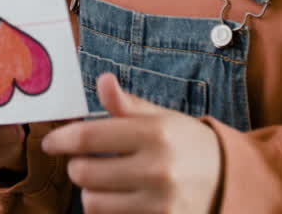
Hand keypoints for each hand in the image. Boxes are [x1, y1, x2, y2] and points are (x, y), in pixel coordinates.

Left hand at [41, 73, 220, 213]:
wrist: (231, 181)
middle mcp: (157, 169)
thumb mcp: (162, 118)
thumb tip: (102, 81)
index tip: (50, 142)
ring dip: (91, 192)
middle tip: (86, 161)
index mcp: (154, 134)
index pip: (89, 137)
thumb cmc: (188, 144)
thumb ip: (127, 105)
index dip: (61, 140)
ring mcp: (159, 202)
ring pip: (92, 202)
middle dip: (78, 166)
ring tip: (106, 182)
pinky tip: (121, 198)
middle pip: (83, 173)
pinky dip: (108, 209)